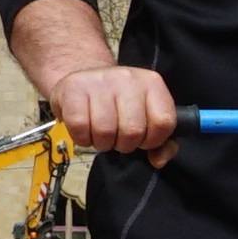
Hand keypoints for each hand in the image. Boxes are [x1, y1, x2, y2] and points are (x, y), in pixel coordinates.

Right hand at [53, 62, 179, 154]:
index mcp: (152, 84)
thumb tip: (159, 160)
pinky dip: (82, 138)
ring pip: (105, 131)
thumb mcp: (143, 116)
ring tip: (100, 133)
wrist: (82, 79)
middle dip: (124, 144)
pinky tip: (84, 129)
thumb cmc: (116, 104)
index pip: (163, 122)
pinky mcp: (74, 88)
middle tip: (117, 136)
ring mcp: (100, 80)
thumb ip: (160, 142)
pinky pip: (80, 126)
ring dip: (101, 143)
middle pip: (133, 131)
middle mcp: (128, 78)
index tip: (142, 140)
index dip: (152, 141)